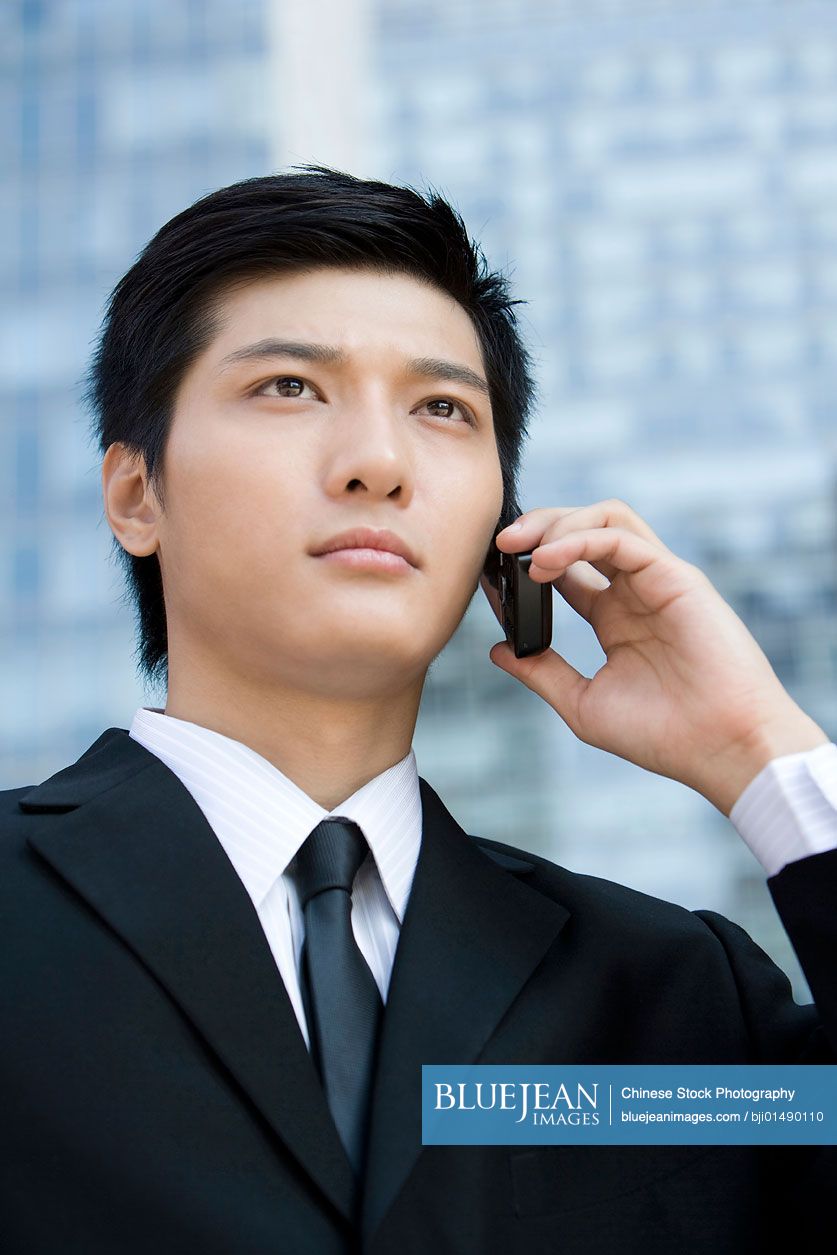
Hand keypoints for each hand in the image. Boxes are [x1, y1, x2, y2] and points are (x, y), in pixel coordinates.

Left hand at [479, 499, 828, 814]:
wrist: (721, 749)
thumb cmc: (664, 735)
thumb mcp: (583, 704)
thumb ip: (542, 672)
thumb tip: (498, 649)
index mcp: (615, 619)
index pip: (564, 569)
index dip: (524, 565)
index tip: (488, 574)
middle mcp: (635, 592)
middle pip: (582, 531)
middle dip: (537, 527)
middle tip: (498, 545)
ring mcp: (656, 579)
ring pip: (605, 518)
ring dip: (557, 523)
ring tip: (522, 549)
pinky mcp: (675, 576)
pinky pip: (621, 536)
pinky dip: (579, 539)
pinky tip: (548, 563)